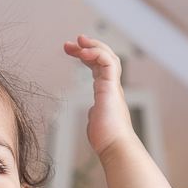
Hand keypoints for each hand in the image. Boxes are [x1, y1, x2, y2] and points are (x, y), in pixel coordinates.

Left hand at [63, 35, 134, 156]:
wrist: (115, 146)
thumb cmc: (106, 139)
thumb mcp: (95, 122)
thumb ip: (94, 114)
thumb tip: (92, 113)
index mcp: (106, 92)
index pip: (98, 67)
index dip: (86, 56)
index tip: (72, 50)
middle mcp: (112, 86)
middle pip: (104, 57)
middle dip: (88, 46)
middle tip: (73, 41)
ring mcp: (113, 86)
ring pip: (108, 56)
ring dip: (93, 46)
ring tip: (79, 40)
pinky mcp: (112, 87)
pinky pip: (108, 62)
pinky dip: (96, 54)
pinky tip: (83, 53)